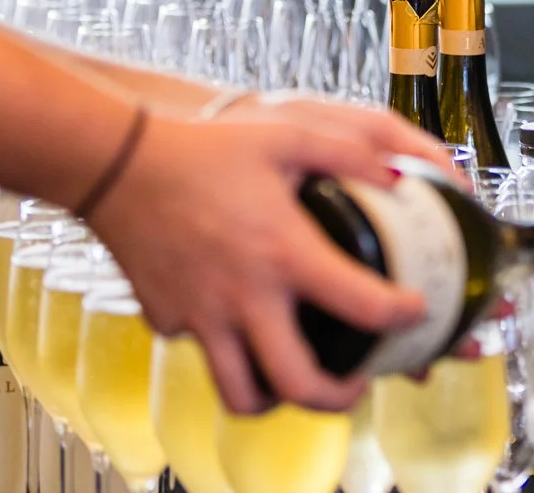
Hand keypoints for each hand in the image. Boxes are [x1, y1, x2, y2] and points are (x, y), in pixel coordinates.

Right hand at [86, 99, 460, 414]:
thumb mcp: (287, 135)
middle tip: (357, 382)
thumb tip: (399, 175)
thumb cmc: (203, 148)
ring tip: (299, 376)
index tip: (416, 312)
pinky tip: (241, 327)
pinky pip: (202, 354)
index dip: (401, 317)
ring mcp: (201, 316)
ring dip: (277, 398)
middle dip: (339, 398)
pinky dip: (227, 354)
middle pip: (298, 384)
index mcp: (283, 252)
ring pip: (241, 396)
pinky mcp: (167, 320)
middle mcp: (244, 297)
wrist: (117, 164)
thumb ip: (349, 153)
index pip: (361, 305)